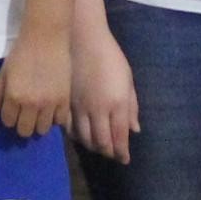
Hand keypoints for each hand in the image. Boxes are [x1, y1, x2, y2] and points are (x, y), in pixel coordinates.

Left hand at [0, 27, 72, 139]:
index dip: (9, 116)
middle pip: (25, 130)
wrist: (46, 37)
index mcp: (13, 96)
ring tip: (39, 112)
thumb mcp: (3, 73)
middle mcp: (31, 103)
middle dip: (23, 123)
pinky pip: (60, 122)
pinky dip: (55, 118)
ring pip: (42, 130)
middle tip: (25, 113)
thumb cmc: (21, 52)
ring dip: (39, 123)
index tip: (13, 108)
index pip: (8, 122)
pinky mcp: (64, 100)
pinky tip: (52, 109)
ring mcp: (49, 103)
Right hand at [70, 26, 138, 162]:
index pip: (119, 138)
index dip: (122, 153)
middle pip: (101, 143)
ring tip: (98, 146)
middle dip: (108, 152)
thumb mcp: (128, 80)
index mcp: (117, 104)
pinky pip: (69, 128)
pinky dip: (76, 136)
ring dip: (92, 146)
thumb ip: (131, 107)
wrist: (83, 39)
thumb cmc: (111, 57)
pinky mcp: (66, 103)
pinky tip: (81, 135)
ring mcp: (79, 108)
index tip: (124, 159)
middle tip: (112, 153)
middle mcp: (98, 110)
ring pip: (84, 138)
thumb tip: (134, 130)